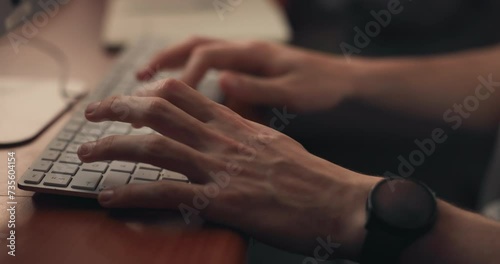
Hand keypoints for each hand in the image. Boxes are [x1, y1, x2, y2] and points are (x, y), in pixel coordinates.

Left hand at [77, 79, 379, 259]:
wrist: (341, 203)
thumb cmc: (314, 178)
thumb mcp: (276, 144)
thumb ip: (245, 133)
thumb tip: (226, 127)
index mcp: (238, 125)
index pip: (185, 95)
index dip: (151, 91)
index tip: (131, 96)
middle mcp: (224, 141)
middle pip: (161, 111)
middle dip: (119, 108)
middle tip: (94, 113)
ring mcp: (221, 169)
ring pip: (154, 146)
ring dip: (113, 147)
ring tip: (86, 153)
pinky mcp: (222, 201)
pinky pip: (166, 193)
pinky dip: (133, 193)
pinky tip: (110, 196)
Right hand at [136, 37, 365, 113]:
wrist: (344, 81)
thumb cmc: (322, 87)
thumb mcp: (293, 91)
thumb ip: (258, 87)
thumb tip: (221, 81)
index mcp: (254, 52)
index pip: (207, 57)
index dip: (185, 77)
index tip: (170, 101)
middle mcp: (246, 48)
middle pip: (195, 45)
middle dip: (165, 59)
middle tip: (139, 77)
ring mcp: (247, 56)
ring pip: (202, 53)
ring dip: (175, 64)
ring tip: (149, 81)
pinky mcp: (250, 67)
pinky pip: (216, 67)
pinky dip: (197, 77)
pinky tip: (190, 97)